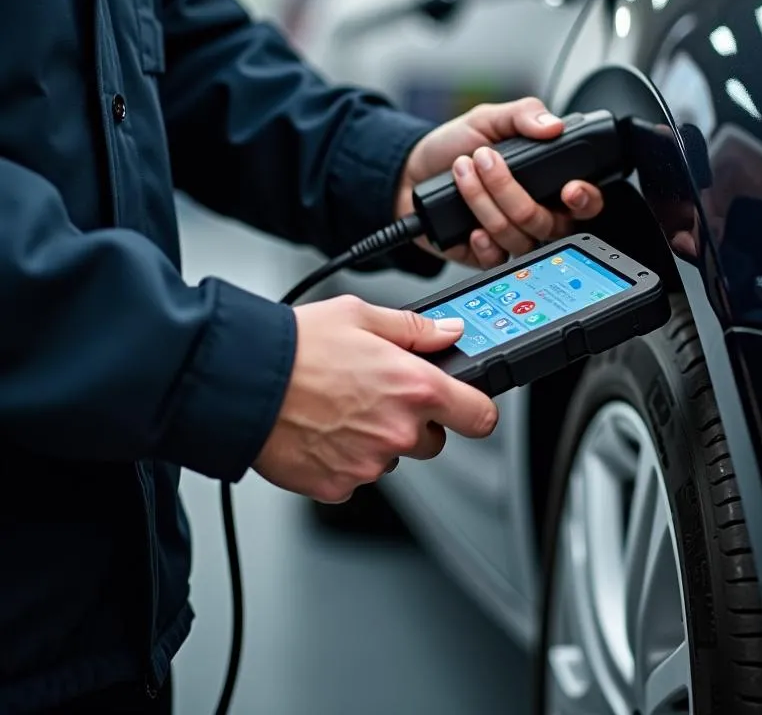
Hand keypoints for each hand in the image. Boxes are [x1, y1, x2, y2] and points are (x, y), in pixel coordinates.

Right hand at [254, 298, 498, 502]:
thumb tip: (449, 332)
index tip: (468, 406)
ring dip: (377, 440)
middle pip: (435, 441)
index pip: (480, 417)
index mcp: (414, 387)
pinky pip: (355, 476)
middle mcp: (399, 431)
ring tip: (340, 409)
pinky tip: (322, 431)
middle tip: (379, 396)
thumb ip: (415, 329)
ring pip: (392, 458)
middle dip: (416, 422)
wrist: (242, 383)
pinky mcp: (338, 487)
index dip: (476, 410)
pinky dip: (344, 459)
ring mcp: (369, 464)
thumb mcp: (361, 315)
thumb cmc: (297, 346)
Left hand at [397, 97, 604, 267]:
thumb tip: (553, 124)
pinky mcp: (487, 256)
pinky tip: (469, 225)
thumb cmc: (454, 146)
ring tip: (461, 172)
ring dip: (485, 202)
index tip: (569, 188)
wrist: (410, 172)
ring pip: (518, 237)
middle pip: (547, 221)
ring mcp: (512, 237)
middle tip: (483, 158)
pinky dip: (483, 241)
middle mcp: (536, 214)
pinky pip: (497, 260)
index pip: (585, 201)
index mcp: (548, 182)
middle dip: (510, 189)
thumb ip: (523, 114)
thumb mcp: (489, 118)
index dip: (584, 199)